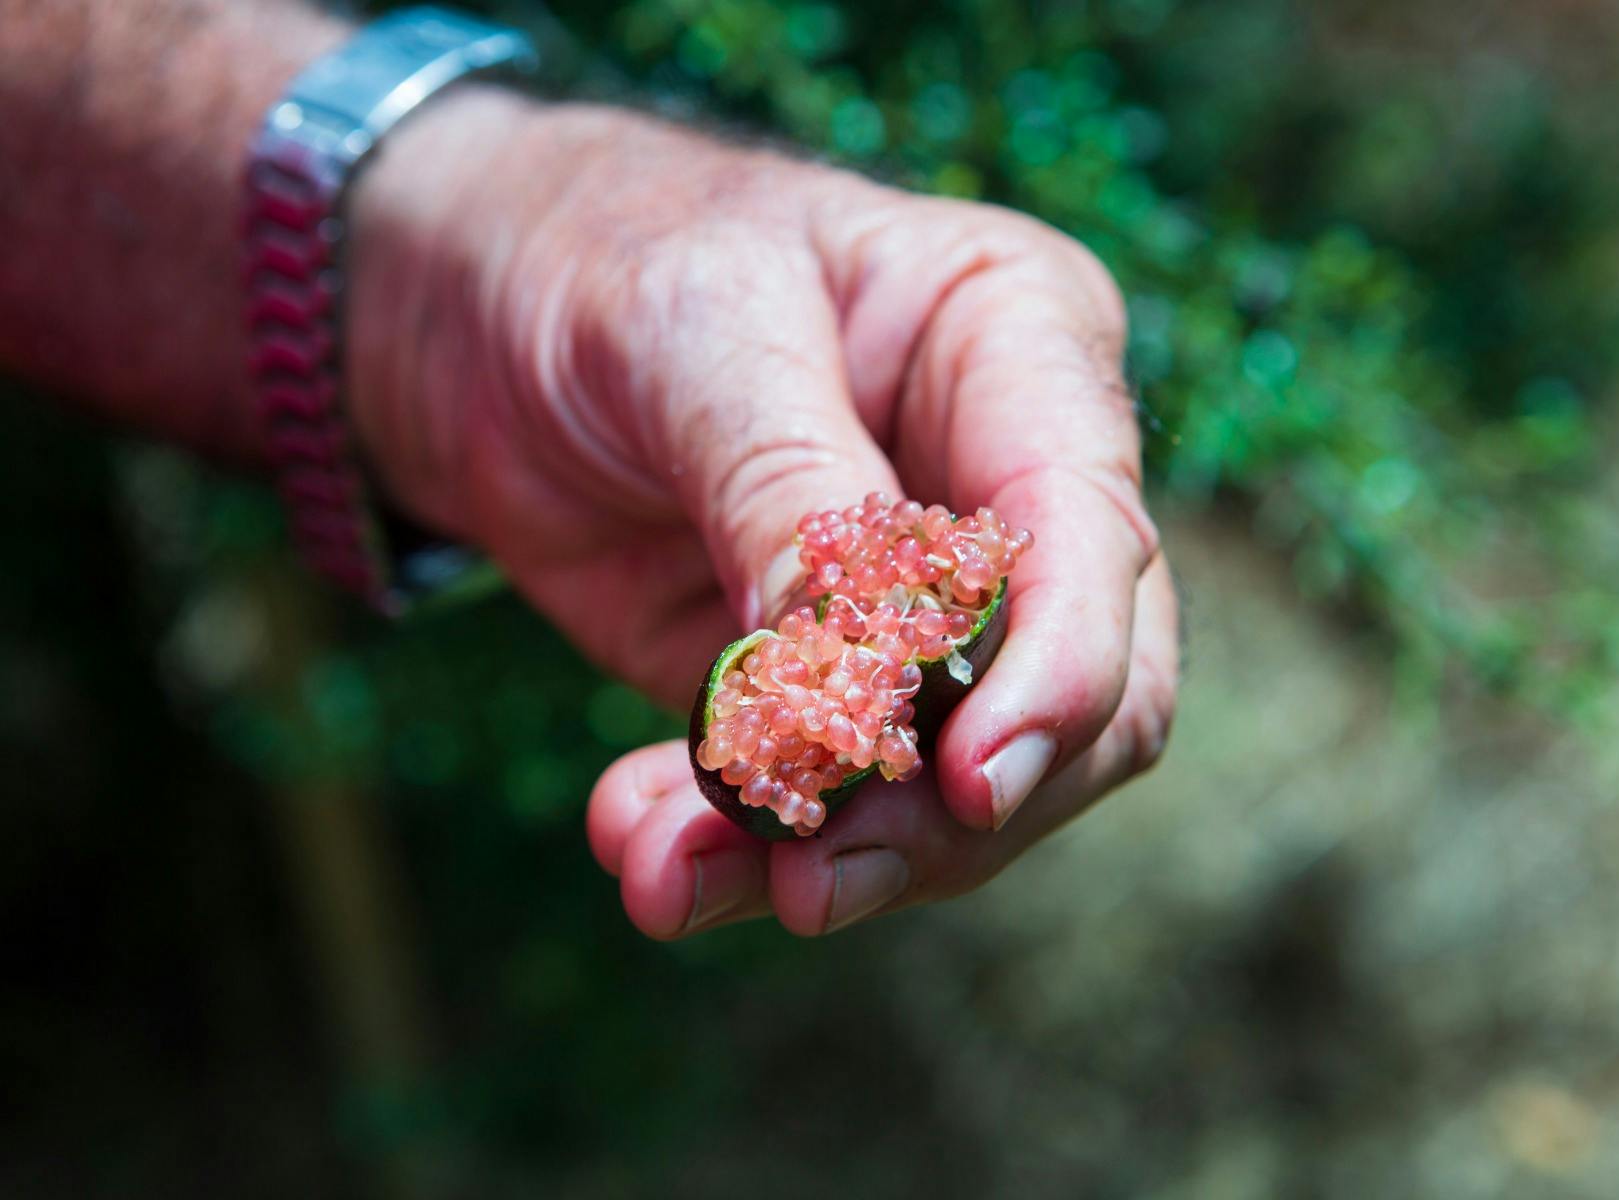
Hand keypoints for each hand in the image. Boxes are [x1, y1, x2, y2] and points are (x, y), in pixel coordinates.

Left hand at [348, 89, 1178, 936]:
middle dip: (952, 811)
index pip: (1095, 534)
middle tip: (814, 878)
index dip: (1057, 671)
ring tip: (673, 876)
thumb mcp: (697, 332)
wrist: (471, 309)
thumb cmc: (609, 254)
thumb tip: (869, 692)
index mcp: (1021, 345)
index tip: (968, 779)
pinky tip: (652, 858)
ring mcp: (923, 602)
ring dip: (830, 853)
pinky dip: (744, 850)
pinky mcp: (825, 687)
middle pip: (1075, 696)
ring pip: (958, 785)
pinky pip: (830, 802)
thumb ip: (794, 499)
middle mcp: (1003, 485)